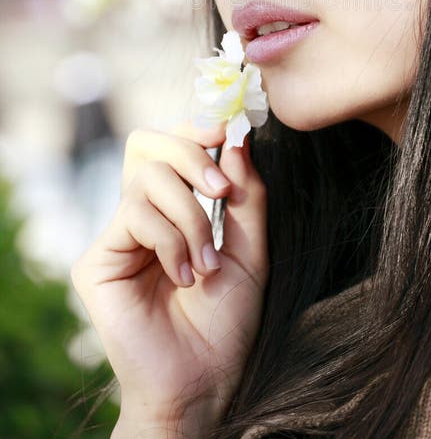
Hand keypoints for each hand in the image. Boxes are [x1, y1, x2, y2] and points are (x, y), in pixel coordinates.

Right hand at [70, 122, 267, 433]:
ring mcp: (117, 236)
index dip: (193, 130)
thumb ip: (246, 195)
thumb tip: (237, 138)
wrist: (205, 382)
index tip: (225, 131)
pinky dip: (169, 240)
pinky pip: (134, 215)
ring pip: (148, 179)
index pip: (172, 147)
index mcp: (176, 209)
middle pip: (149, 146)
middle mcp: (142, 216)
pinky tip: (182, 276)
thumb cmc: (227, 322)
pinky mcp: (97, 260)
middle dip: (191, 156)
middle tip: (221, 192)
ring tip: (206, 263)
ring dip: (190, 217)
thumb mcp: (251, 249)